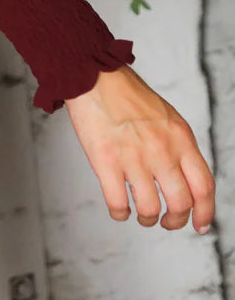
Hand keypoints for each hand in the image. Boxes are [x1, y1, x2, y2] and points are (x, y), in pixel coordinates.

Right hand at [64, 66, 214, 233]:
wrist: (95, 75)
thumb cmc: (128, 95)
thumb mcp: (168, 118)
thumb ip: (179, 147)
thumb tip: (186, 179)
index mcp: (180, 139)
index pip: (203, 186)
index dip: (204, 212)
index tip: (199, 224)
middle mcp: (161, 150)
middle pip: (180, 204)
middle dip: (175, 221)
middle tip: (167, 222)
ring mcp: (133, 157)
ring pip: (149, 209)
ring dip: (147, 219)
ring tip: (142, 215)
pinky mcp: (106, 161)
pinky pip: (117, 203)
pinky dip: (120, 214)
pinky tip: (119, 209)